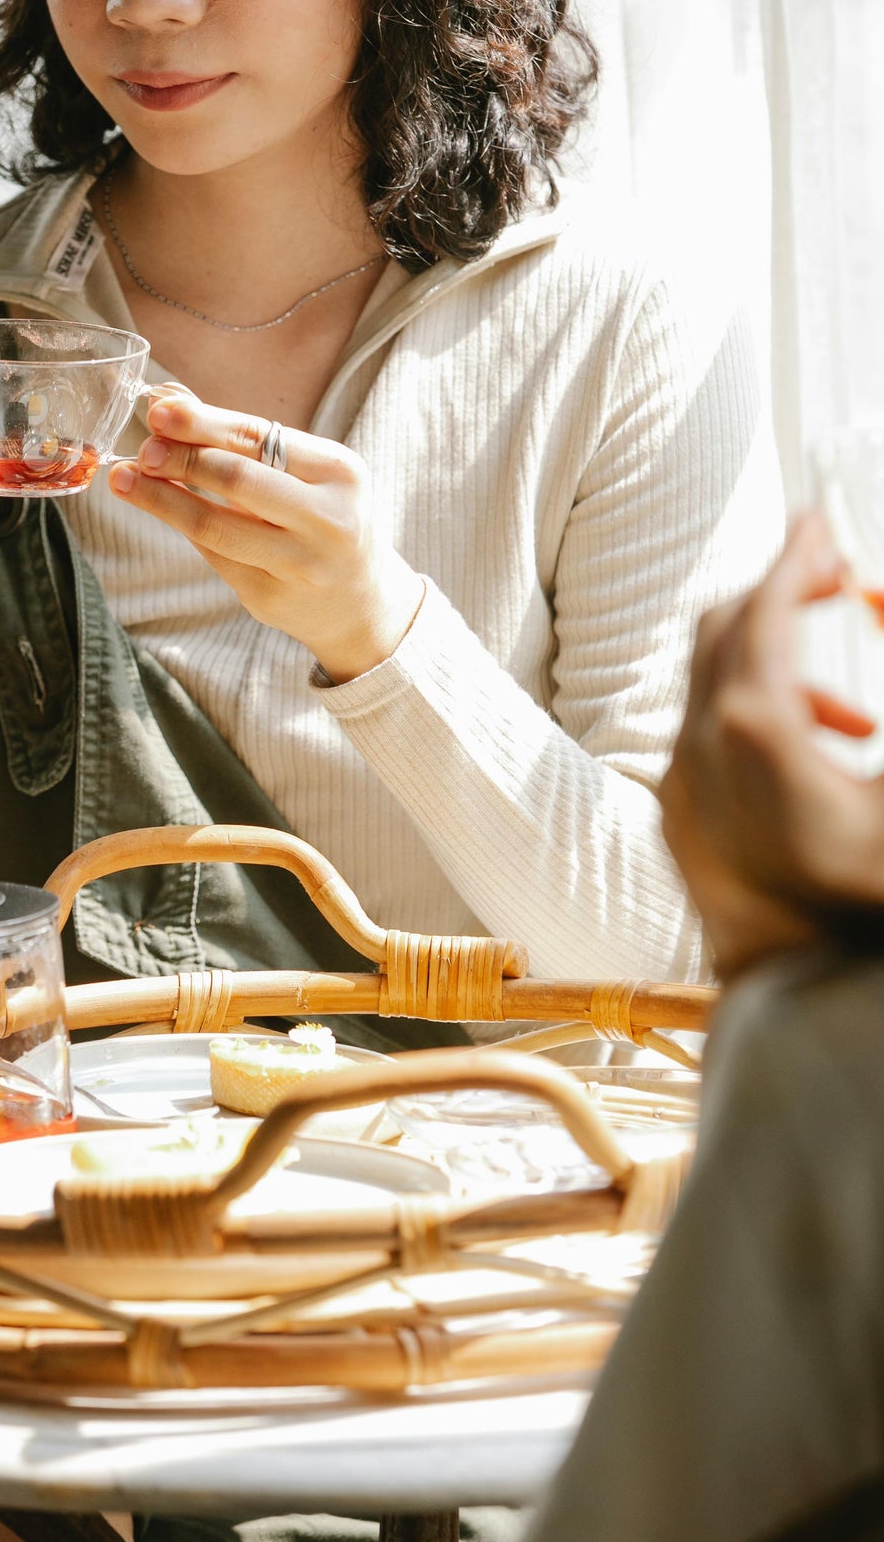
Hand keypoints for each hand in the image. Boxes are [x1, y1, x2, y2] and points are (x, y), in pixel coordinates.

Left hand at [107, 387, 423, 681]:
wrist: (357, 599)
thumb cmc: (321, 517)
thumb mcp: (300, 469)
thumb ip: (236, 434)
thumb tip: (166, 396)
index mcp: (340, 472)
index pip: (258, 438)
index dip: (201, 423)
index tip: (157, 411)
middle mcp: (327, 519)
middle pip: (236, 479)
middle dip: (179, 459)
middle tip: (141, 450)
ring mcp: (300, 564)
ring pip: (214, 525)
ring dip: (161, 499)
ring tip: (124, 480)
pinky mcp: (270, 598)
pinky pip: (212, 556)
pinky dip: (181, 526)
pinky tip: (159, 507)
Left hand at [659, 511, 883, 979]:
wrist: (816, 1021)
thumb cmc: (874, 907)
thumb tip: (880, 600)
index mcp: (753, 730)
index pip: (765, 607)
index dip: (798, 556)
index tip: (822, 520)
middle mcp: (697, 752)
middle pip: (723, 632)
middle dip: (780, 595)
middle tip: (835, 578)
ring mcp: (679, 793)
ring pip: (713, 688)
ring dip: (780, 669)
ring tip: (859, 721)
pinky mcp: (678, 831)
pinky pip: (706, 743)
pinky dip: (759, 722)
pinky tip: (827, 768)